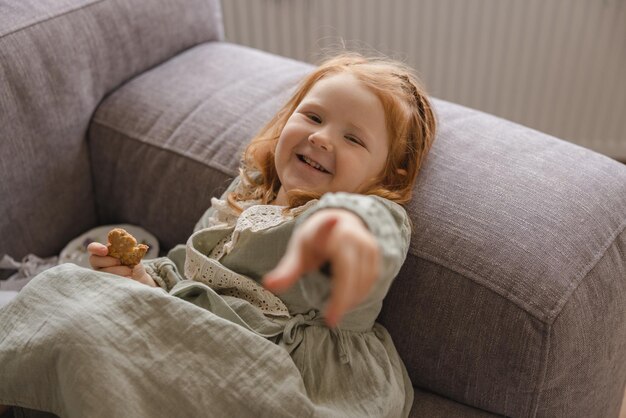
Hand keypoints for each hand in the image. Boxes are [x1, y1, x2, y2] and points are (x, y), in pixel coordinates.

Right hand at [87, 242, 156, 286]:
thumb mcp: (132, 251)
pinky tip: (128, 278)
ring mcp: (100, 274)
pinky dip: (119, 279)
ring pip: (102, 272)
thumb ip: (127, 244)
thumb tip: (125, 236)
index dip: (96, 248)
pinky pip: (107, 282)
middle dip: (108, 261)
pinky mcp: (105, 284)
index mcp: (103, 252)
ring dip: (117, 271)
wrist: (139, 276)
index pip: (92, 248)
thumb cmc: (133, 261)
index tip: (105, 250)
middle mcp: (98, 263)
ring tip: (129, 271)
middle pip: (94, 260)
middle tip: (120, 262)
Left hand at [262, 209, 379, 327]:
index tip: (332, 220)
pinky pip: (371, 279)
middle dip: (342, 298)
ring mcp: (367, 244)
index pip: (326, 227)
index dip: (328, 224)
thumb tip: (268, 286)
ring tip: (335, 312)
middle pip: (349, 270)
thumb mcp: (299, 251)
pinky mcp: (377, 254)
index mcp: (327, 230)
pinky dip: (360, 294)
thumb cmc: (316, 241)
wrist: (341, 222)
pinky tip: (347, 302)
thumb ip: (287, 270)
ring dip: (351, 299)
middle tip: (330, 320)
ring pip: (363, 278)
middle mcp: (351, 235)